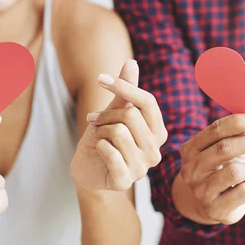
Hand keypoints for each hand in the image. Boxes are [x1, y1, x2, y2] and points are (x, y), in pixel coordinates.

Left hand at [71, 60, 167, 190]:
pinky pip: (110, 152)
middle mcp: (155, 151)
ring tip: (99, 139)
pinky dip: (98, 147)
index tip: (101, 79)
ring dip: (101, 132)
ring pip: (119, 133)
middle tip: (95, 121)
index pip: (148, 102)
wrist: (86, 170)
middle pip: (131, 116)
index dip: (124, 87)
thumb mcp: (113, 113)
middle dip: (106, 115)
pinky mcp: (124, 181)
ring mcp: (142, 168)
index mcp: (158, 132)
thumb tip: (132, 62)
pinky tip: (98, 152)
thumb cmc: (103, 139)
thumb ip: (125, 92)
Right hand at [178, 114, 244, 224]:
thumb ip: (233, 137)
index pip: (215, 130)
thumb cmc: (221, 171)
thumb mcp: (222, 152)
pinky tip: (241, 190)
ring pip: (235, 172)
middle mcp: (191, 170)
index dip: (239, 123)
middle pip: (224, 148)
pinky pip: (243, 191)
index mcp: (190, 150)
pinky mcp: (214, 209)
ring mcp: (200, 191)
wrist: (209, 206)